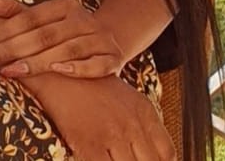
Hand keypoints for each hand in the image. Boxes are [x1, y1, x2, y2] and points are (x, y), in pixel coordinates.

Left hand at [0, 0, 123, 77]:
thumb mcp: (44, 20)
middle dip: (12, 49)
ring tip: (11, 70)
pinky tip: (58, 72)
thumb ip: (17, 12)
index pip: (28, 18)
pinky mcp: (112, 58)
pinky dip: (78, 68)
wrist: (111, 41)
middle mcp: (82, 19)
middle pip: (43, 35)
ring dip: (38, 61)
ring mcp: (99, 39)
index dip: (2, 32)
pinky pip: (96, 64)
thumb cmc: (66, 32)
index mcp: (64, 6)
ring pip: (67, 49)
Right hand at [22, 71, 174, 160]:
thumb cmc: (89, 85)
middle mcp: (133, 126)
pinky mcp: (89, 145)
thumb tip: (148, 154)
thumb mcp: (126, 99)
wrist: (57, 72)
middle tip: (128, 159)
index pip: (167, 153)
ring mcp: (112, 136)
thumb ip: (142, 125)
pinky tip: (96, 160)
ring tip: (113, 158)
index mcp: (145, 113)